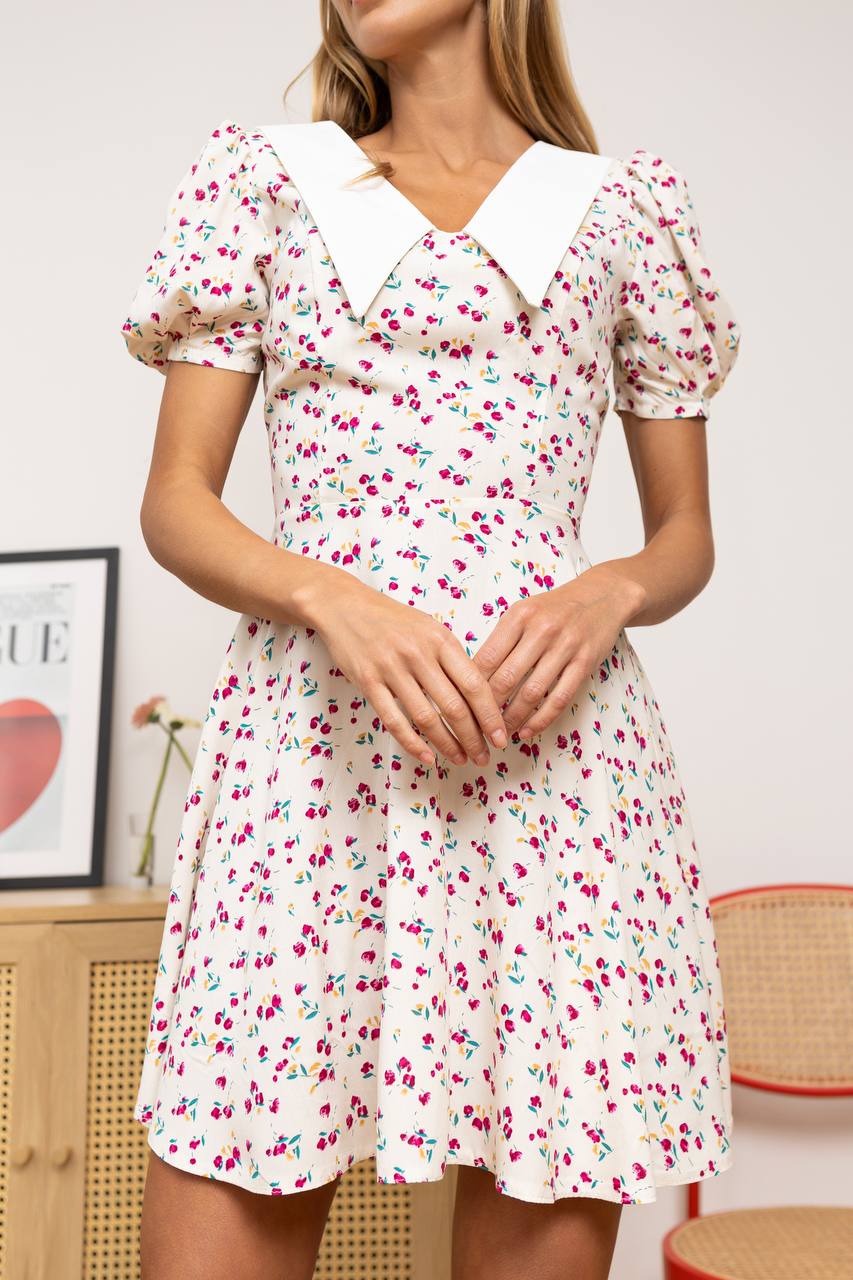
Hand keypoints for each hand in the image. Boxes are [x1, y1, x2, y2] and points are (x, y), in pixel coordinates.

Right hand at [299, 570, 507, 767]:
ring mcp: (392, 669)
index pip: (474, 684)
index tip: (500, 737)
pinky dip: (413, 744)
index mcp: (440, 639)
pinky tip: (428, 757)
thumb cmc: (392, 620)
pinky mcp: (368, 682)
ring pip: (426, 718)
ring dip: (447, 745)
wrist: (344, 606)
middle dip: (473, 738)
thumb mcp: (429, 628)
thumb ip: (451, 658)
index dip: (490, 715)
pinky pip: (394, 721)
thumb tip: (479, 695)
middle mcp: (418, 654)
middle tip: (483, 757)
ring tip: (460, 759)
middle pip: (454, 706)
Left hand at [471, 567, 646, 738]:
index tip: (462, 707)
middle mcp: (541, 630)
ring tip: (499, 735)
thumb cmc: (555, 608)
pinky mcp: (585, 662)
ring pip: (532, 693)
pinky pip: (560, 698)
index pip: (486, 658)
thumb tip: (472, 677)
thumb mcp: (524, 612)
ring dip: (512, 719)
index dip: (470, 688)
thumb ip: (501, 640)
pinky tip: (527, 731)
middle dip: (488, 710)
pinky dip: (541, 720)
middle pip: (506, 678)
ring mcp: (565, 646)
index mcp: (519, 616)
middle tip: (476, 729)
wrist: (602, 596)